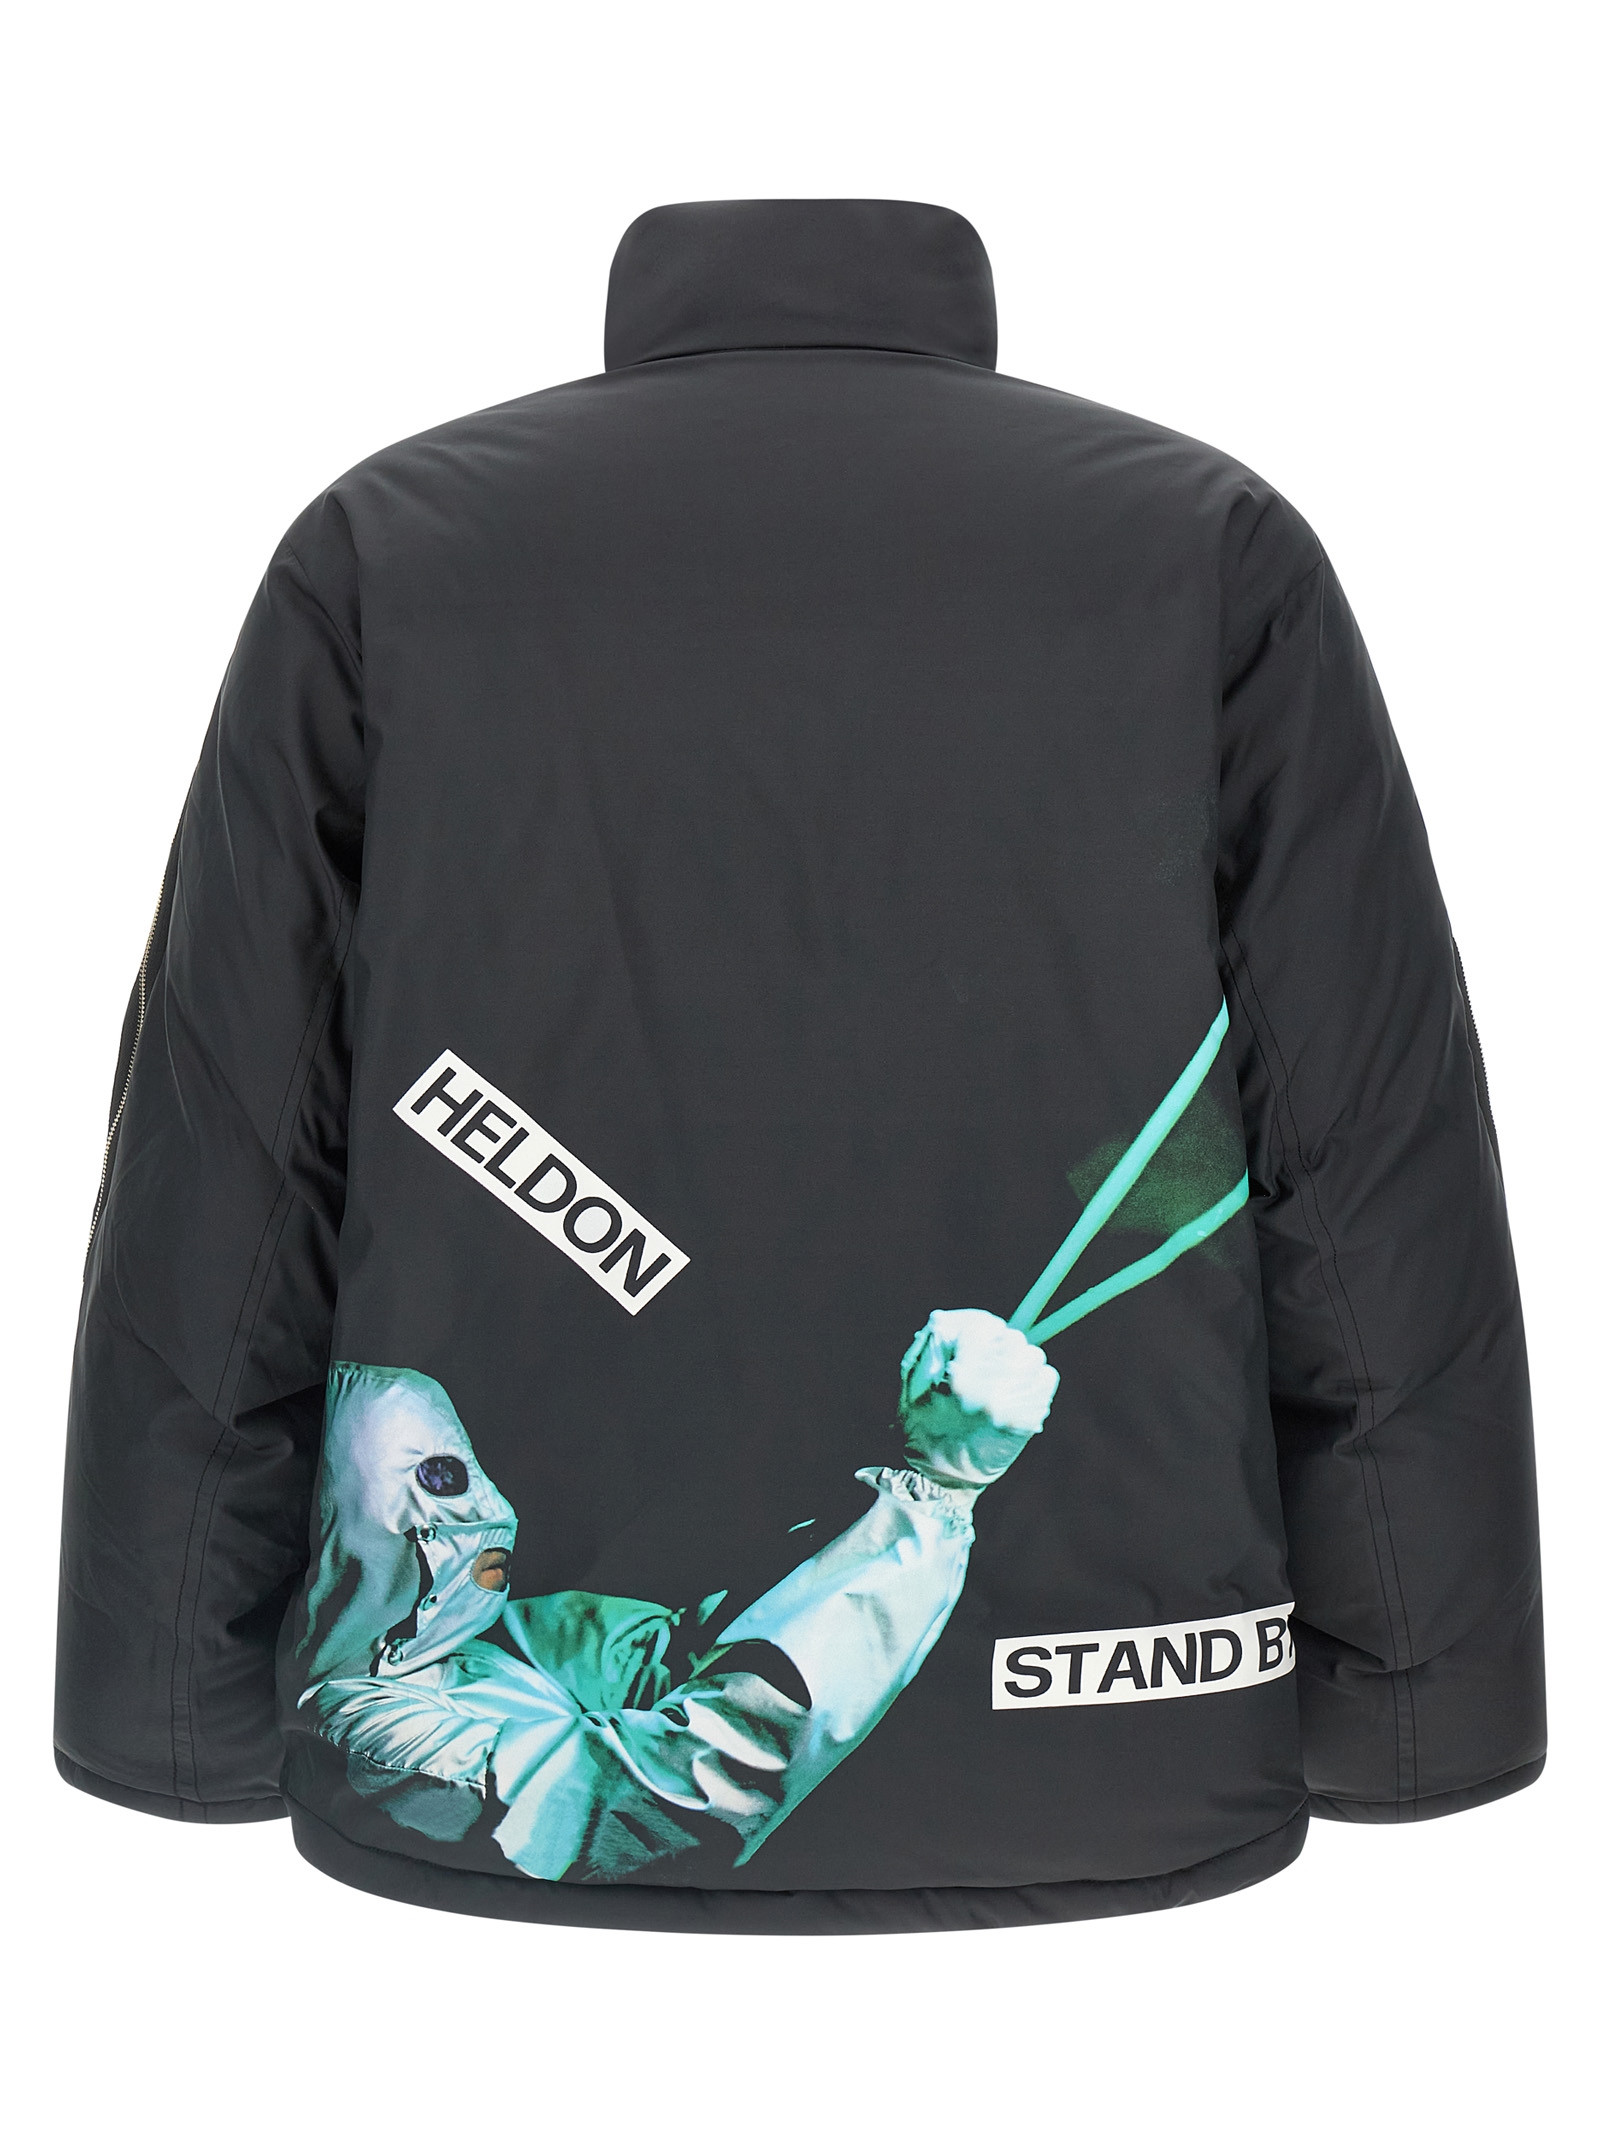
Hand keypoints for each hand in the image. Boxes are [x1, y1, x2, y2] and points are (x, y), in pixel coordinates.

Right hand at [898, 1309, 1058, 1490]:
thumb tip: (944, 1318)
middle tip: (988, 1358)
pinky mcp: (1030, 1420)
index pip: (985, 1327)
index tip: (972, 1341)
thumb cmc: (922, 1427)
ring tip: (1004, 1375)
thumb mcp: (911, 1383)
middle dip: (1000, 1344)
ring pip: (1034, 1356)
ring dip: (1020, 1360)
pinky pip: (1047, 1378)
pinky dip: (1036, 1378)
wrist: (944, 1479)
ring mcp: (1014, 1407)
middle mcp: (991, 1391)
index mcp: (959, 1379)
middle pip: (1014, 1339)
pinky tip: (1017, 1388)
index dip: (978, 1330)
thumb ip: (928, 1346)